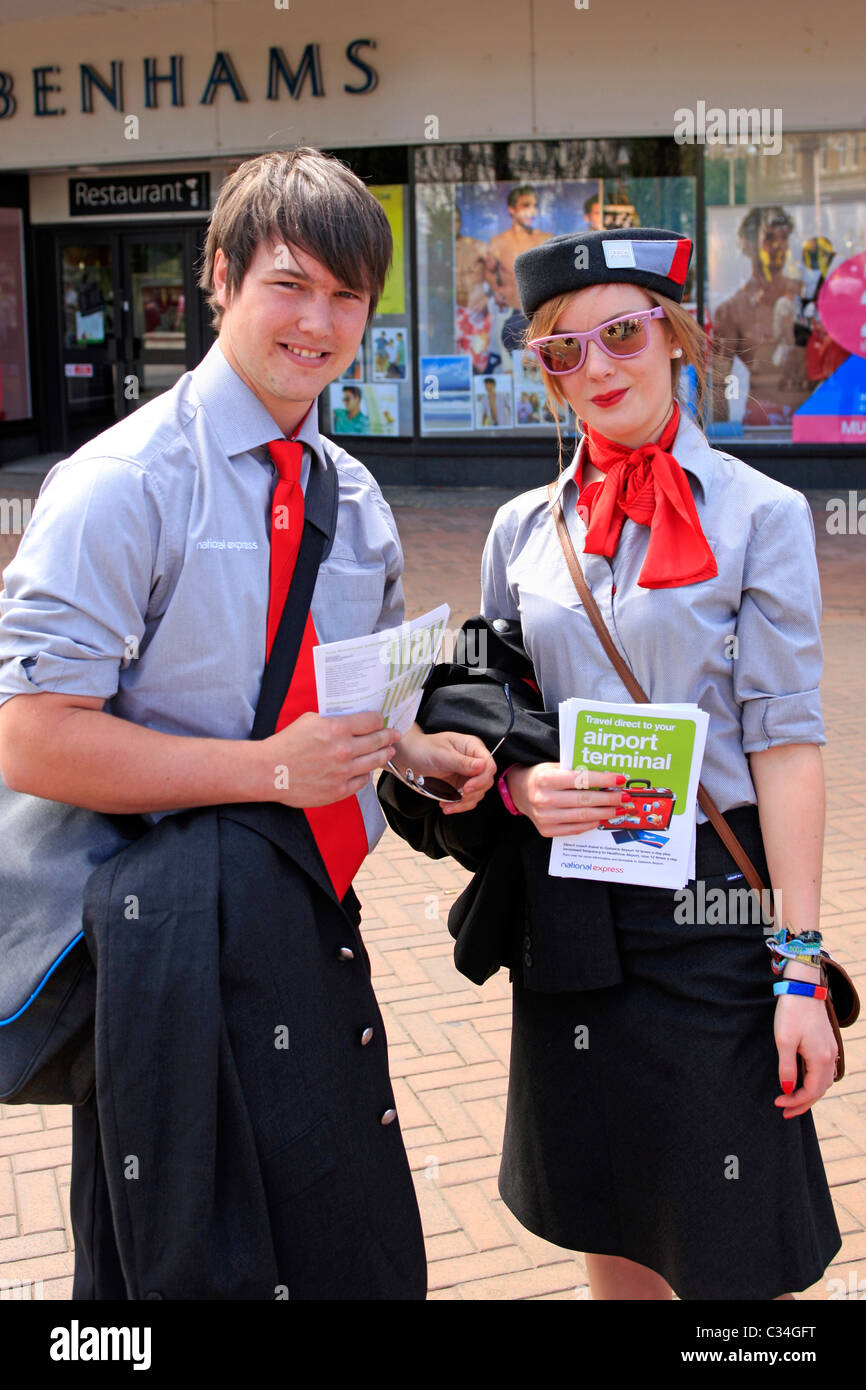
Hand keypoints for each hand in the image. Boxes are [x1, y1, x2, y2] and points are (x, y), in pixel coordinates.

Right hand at [264, 711, 398, 807]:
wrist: (270, 771)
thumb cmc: (286, 744)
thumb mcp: (310, 720)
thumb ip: (334, 720)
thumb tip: (352, 720)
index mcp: (336, 729)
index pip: (371, 721)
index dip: (379, 720)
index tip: (382, 720)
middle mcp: (343, 750)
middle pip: (377, 741)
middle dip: (389, 736)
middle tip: (395, 735)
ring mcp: (343, 772)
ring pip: (374, 762)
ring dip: (383, 755)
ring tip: (388, 752)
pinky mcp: (338, 790)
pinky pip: (361, 782)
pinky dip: (366, 774)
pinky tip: (367, 770)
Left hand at [393, 727, 494, 814]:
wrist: (410, 757)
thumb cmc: (425, 748)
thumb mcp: (442, 754)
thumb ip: (462, 762)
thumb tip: (482, 766)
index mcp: (472, 747)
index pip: (489, 765)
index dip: (481, 778)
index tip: (467, 788)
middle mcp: (474, 762)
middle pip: (486, 781)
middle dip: (474, 792)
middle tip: (459, 796)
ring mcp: (468, 775)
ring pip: (478, 794)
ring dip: (465, 802)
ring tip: (448, 804)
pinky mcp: (460, 787)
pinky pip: (467, 800)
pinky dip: (458, 806)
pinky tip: (447, 806)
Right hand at [507, 764, 629, 837]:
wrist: (519, 791)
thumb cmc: (542, 776)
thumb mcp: (555, 766)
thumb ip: (576, 770)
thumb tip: (607, 776)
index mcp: (546, 779)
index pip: (581, 779)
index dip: (603, 779)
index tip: (620, 779)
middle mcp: (544, 799)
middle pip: (585, 800)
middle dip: (609, 798)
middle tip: (624, 796)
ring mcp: (545, 817)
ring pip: (583, 816)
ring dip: (605, 812)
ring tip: (618, 808)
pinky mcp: (546, 830)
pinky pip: (575, 829)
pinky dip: (591, 823)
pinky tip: (602, 818)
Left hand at [774, 979, 838, 1117]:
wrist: (804, 987)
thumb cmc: (791, 1012)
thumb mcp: (784, 1041)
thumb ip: (786, 1068)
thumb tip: (787, 1089)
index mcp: (820, 1059)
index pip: (811, 1092)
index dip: (795, 1101)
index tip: (778, 1103)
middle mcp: (829, 1056)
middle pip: (819, 1090)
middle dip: (802, 1103)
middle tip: (785, 1111)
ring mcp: (830, 1049)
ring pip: (823, 1081)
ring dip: (809, 1093)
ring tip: (792, 1100)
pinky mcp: (826, 1043)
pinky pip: (824, 1070)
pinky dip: (814, 1081)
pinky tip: (803, 1081)